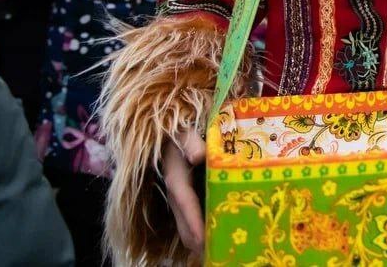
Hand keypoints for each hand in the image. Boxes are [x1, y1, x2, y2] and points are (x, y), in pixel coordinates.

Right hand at [162, 127, 204, 253]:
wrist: (171, 135)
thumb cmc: (181, 133)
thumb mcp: (184, 133)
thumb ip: (190, 142)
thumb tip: (198, 155)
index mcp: (176, 177)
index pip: (185, 202)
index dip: (193, 221)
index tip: (203, 239)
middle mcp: (175, 193)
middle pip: (184, 222)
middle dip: (197, 239)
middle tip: (215, 253)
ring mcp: (178, 199)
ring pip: (185, 225)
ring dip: (198, 239)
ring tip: (215, 251)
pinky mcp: (183, 200)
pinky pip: (189, 220)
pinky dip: (199, 231)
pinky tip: (214, 237)